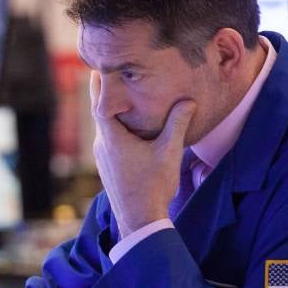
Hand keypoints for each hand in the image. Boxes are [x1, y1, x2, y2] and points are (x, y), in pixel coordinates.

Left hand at [90, 71, 195, 234]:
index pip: (100, 103)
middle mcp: (102, 145)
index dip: (99, 84)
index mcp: (112, 138)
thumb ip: (177, 125)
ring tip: (119, 97)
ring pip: (105, 128)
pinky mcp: (107, 167)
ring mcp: (102, 157)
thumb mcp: (169, 152)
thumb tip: (188, 101)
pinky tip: (127, 128)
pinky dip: (114, 128)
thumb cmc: (153, 186)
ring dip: (111, 113)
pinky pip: (108, 140)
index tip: (98, 66)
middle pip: (101, 113)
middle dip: (105, 94)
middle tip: (108, 74)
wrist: (139, 220)